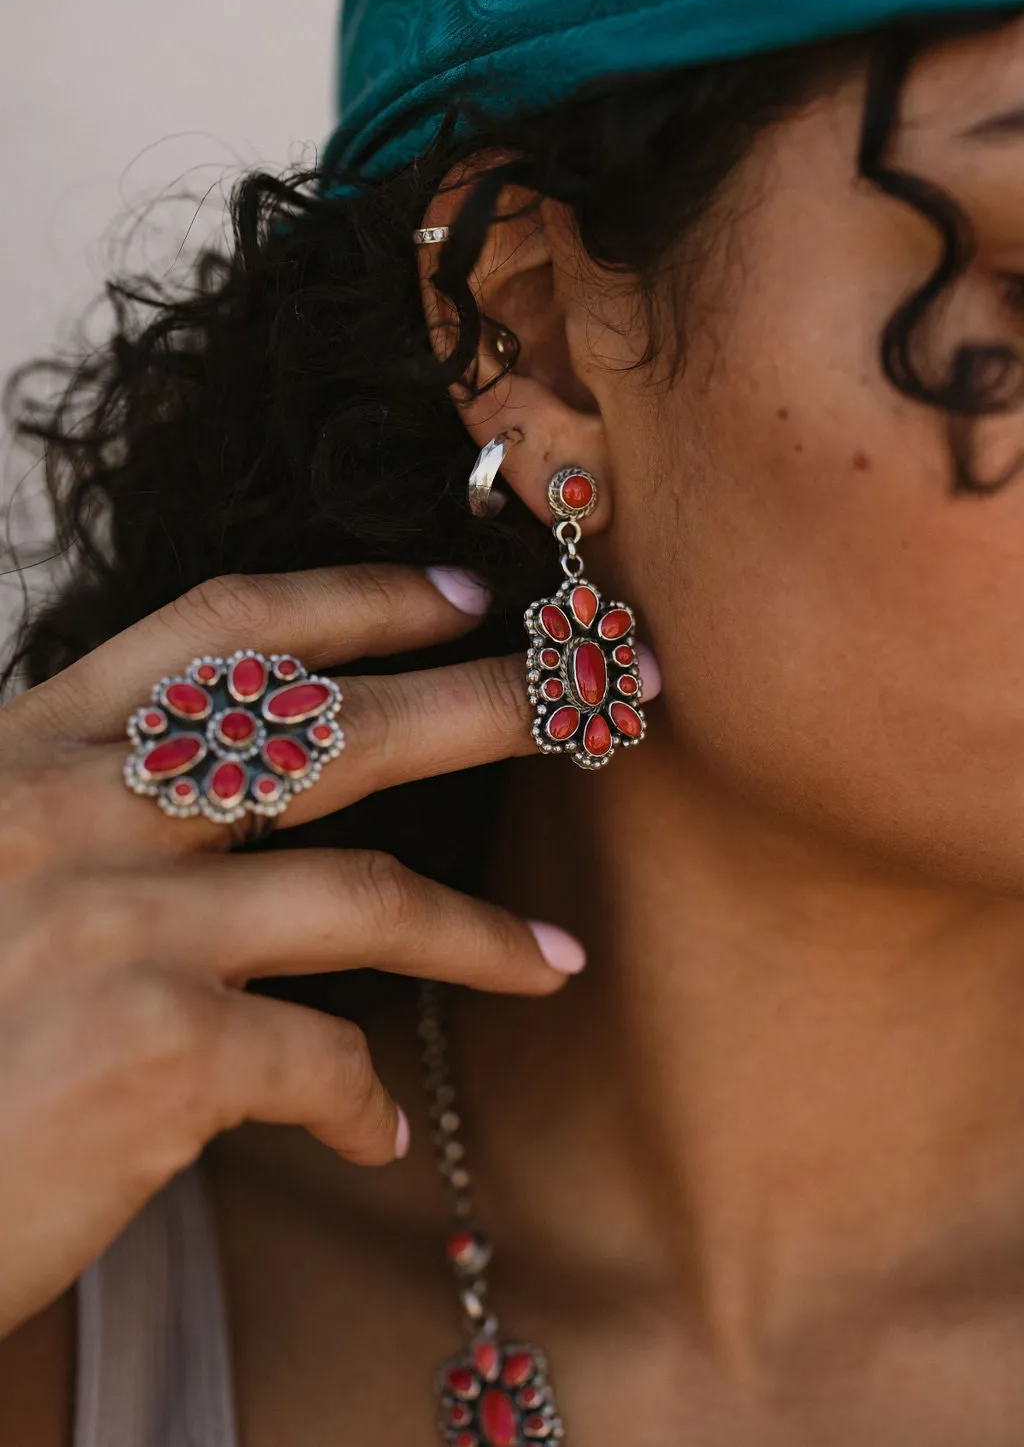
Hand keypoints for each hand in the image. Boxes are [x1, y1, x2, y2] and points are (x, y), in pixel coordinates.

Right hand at [0, 564, 586, 1337]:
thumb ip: (90, 814)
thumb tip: (231, 798)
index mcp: (32, 750)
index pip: (224, 629)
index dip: (360, 601)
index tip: (461, 597)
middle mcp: (75, 812)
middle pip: (332, 728)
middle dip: (483, 707)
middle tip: (589, 703)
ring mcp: (118, 923)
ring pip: (366, 894)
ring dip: (480, 931)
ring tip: (555, 959)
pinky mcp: (153, 1049)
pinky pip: (321, 1060)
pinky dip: (360, 1103)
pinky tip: (372, 1134)